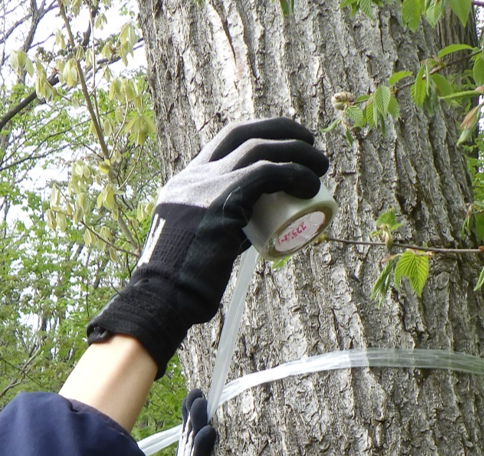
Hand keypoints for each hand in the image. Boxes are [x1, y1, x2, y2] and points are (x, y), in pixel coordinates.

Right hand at [87, 117, 328, 373]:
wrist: (162, 297)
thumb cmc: (180, 285)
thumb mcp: (197, 245)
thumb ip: (217, 233)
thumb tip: (245, 232)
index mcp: (183, 184)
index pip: (224, 142)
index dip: (259, 135)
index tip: (286, 145)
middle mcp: (192, 176)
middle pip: (242, 133)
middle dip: (280, 130)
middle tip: (309, 145)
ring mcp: (204, 185)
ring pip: (259, 148)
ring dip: (296, 151)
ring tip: (320, 166)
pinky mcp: (221, 200)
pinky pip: (267, 172)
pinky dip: (294, 173)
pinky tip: (311, 184)